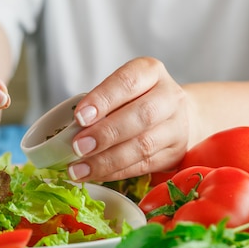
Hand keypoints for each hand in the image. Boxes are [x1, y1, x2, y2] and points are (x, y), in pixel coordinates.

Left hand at [67, 57, 197, 181]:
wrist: (178, 116)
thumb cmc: (138, 100)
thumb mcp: (121, 90)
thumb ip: (100, 105)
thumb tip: (70, 131)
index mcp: (151, 72)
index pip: (128, 82)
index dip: (103, 99)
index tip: (79, 116)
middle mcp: (170, 97)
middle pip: (141, 115)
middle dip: (106, 133)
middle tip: (78, 146)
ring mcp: (176, 127)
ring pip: (143, 145)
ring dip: (108, 160)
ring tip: (80, 168)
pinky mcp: (175, 153)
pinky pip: (144, 166)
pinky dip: (116, 172)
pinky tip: (96, 174)